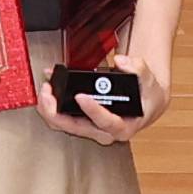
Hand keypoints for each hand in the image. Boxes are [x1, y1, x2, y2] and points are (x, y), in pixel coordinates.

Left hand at [47, 35, 164, 147]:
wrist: (145, 103)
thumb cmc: (146, 97)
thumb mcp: (148, 81)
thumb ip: (138, 69)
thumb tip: (122, 61)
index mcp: (123, 127)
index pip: (105, 122)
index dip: (92, 110)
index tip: (81, 96)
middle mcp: (104, 132)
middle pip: (75, 128)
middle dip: (57, 112)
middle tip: (48, 92)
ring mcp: (92, 128)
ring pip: (65, 126)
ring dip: (50, 110)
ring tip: (44, 89)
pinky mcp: (83, 122)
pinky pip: (63, 118)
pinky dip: (52, 105)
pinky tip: (48, 90)